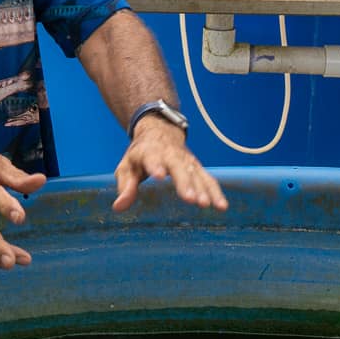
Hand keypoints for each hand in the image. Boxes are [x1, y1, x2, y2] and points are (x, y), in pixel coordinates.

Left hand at [113, 119, 227, 212]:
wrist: (160, 131)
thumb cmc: (140, 154)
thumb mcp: (127, 167)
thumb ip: (125, 186)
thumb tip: (118, 207)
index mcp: (150, 152)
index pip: (152, 158)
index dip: (155, 166)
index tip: (159, 176)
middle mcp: (171, 155)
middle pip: (179, 167)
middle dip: (185, 182)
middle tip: (190, 199)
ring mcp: (186, 161)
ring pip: (196, 173)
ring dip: (203, 189)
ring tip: (207, 205)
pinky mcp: (197, 167)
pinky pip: (208, 179)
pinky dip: (216, 192)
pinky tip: (222, 206)